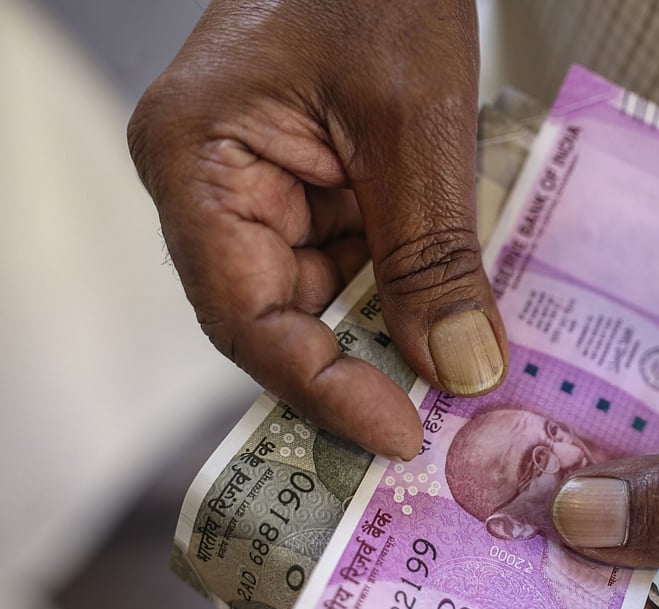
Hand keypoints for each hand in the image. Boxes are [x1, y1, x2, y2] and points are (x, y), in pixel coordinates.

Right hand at [128, 0, 506, 458]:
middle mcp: (208, 186)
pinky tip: (455, 307)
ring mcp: (255, 184)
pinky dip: (402, 284)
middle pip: (276, 317)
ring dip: (390, 329)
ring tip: (463, 366)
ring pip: (320, 295)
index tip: (400, 434)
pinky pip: (348, 255)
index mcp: (195, 166)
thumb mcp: (417, 122)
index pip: (245, 317)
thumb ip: (432, 254)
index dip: (322, 389)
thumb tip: (460, 371)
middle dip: (361, 367)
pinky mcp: (303, 179)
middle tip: (438, 422)